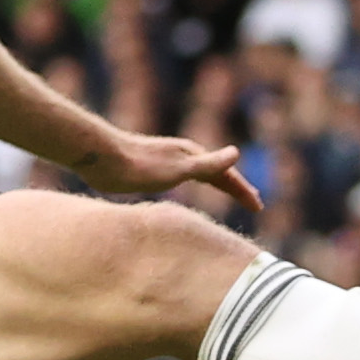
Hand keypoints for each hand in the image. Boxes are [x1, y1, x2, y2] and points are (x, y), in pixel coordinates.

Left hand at [73, 131, 262, 213]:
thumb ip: (207, 165)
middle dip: (237, 186)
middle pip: (217, 171)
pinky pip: (185, 176)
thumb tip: (237, 153)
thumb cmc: (138, 165)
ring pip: (202, 173)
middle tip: (254, 202)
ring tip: (230, 195)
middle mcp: (183, 155)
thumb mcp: (177, 169)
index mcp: (192, 155)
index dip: (243, 190)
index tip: (258, 206)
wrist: (100, 157)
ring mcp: (168, 160)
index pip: (227, 174)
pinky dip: (197, 183)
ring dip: (219, 183)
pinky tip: (188, 189)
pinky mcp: (152, 167)